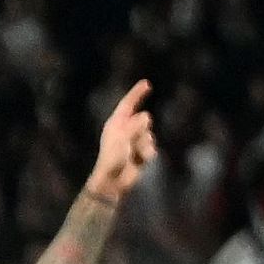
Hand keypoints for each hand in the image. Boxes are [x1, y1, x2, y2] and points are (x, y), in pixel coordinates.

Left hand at [86, 79, 156, 201]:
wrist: (113, 181)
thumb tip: (147, 116)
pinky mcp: (140, 151)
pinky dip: (148, 153)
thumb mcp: (122, 139)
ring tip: (135, 154)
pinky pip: (151, 147)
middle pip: (143, 120)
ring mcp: (133, 141)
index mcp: (115, 124)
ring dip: (145, 144)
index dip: (137, 93)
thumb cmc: (112, 159)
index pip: (128, 104)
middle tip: (131, 141)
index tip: (147, 83)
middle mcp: (124, 130)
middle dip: (142, 130)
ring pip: (149, 135)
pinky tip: (141, 161)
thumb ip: (135, 126)